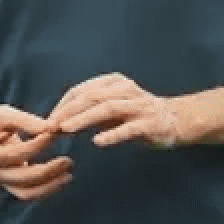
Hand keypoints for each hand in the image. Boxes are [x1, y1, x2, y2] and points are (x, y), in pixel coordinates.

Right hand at [0, 104, 71, 200]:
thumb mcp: (5, 114)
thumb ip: (28, 121)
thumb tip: (55, 128)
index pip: (15, 154)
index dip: (37, 145)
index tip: (54, 133)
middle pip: (21, 179)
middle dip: (47, 171)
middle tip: (67, 160)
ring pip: (25, 192)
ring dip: (49, 186)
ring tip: (67, 175)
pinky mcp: (8, 184)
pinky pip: (27, 193)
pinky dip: (45, 189)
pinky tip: (60, 179)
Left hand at [50, 72, 186, 149]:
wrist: (177, 120)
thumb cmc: (136, 114)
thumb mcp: (110, 108)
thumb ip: (87, 111)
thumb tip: (56, 123)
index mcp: (113, 82)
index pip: (81, 90)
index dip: (62, 105)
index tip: (47, 121)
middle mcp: (125, 89)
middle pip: (91, 97)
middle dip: (67, 111)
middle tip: (50, 126)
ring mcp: (139, 105)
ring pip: (107, 109)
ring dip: (83, 118)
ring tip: (65, 129)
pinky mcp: (150, 123)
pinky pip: (129, 128)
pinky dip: (112, 134)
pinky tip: (97, 142)